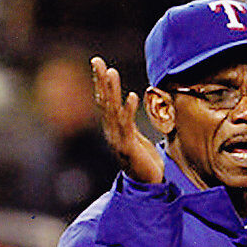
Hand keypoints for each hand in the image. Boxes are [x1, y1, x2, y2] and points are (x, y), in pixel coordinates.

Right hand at [91, 56, 163, 183]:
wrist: (149, 185)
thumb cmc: (143, 161)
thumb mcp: (135, 136)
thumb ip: (128, 121)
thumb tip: (126, 102)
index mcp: (113, 128)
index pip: (104, 101)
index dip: (101, 82)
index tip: (98, 63)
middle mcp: (112, 132)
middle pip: (104, 102)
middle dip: (100, 81)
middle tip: (97, 61)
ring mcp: (119, 140)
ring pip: (113, 111)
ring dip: (112, 91)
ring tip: (112, 72)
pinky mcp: (129, 148)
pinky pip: (128, 126)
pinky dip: (129, 110)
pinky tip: (132, 95)